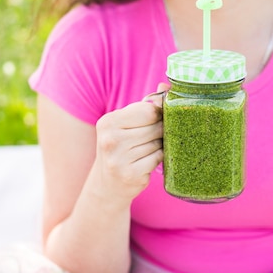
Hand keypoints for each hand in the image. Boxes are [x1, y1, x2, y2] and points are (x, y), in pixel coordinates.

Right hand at [93, 84, 167, 202]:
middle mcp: (110, 139)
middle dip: (160, 131)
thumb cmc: (121, 148)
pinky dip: (157, 159)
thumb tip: (166, 87)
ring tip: (147, 150)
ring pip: (158, 143)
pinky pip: (158, 158)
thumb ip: (146, 105)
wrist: (107, 185)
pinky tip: (147, 162)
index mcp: (108, 122)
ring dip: (159, 146)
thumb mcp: (126, 124)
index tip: (157, 120)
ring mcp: (119, 159)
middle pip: (155, 127)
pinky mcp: (131, 174)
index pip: (148, 110)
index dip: (159, 114)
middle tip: (152, 138)